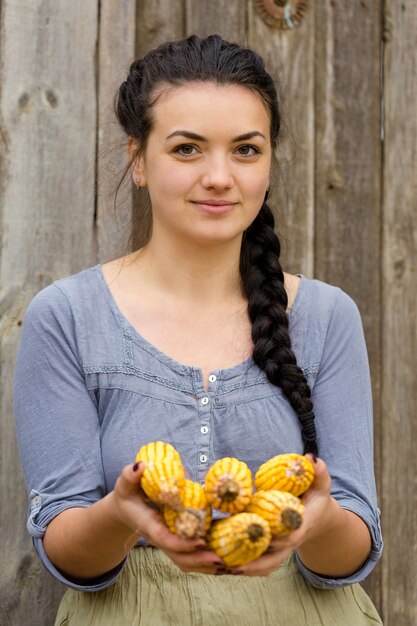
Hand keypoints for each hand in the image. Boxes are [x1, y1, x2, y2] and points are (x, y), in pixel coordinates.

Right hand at [111, 462, 227, 574]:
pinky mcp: (176, 541)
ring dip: (204, 565)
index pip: (165, 540)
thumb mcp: (125, 484)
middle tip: (220, 558)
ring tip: (225, 564)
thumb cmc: (127, 495)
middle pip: (179, 557)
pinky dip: (204, 561)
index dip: (183, 544)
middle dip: (198, 560)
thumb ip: (129, 476)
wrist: (125, 509)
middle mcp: (160, 538)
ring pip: (185, 561)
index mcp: (150, 525)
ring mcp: (168, 542)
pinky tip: (222, 560)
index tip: (201, 541)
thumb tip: (140, 466)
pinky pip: (189, 556)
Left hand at [229, 454, 332, 575]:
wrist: (318, 516)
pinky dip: (241, 563)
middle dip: (255, 564)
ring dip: (244, 568)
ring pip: (264, 565)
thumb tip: (310, 458)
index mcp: (301, 527)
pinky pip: (257, 561)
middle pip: (274, 560)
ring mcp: (280, 549)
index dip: (278, 540)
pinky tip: (221, 562)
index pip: (291, 537)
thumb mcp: (320, 484)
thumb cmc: (316, 497)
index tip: (265, 541)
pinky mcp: (270, 550)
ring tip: (222, 566)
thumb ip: (319, 472)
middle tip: (233, 565)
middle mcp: (289, 542)